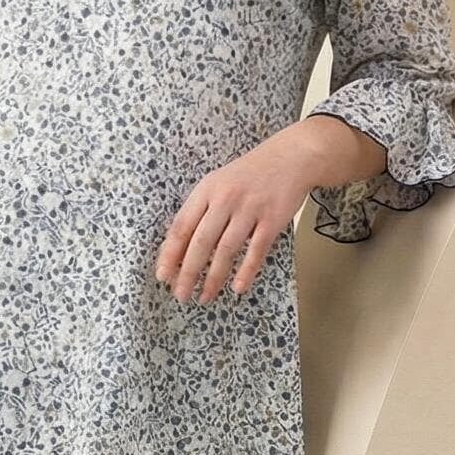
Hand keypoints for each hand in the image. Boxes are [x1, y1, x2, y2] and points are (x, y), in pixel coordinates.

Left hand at [154, 133, 316, 302]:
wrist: (291, 157)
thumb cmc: (249, 175)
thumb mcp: (217, 183)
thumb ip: (200, 211)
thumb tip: (179, 248)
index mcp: (206, 190)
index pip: (182, 226)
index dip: (170, 254)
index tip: (162, 276)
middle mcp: (225, 199)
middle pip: (201, 242)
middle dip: (188, 272)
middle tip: (180, 295)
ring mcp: (250, 209)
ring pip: (226, 249)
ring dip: (214, 277)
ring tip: (205, 297)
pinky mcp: (273, 219)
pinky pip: (256, 250)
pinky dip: (246, 270)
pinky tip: (238, 288)